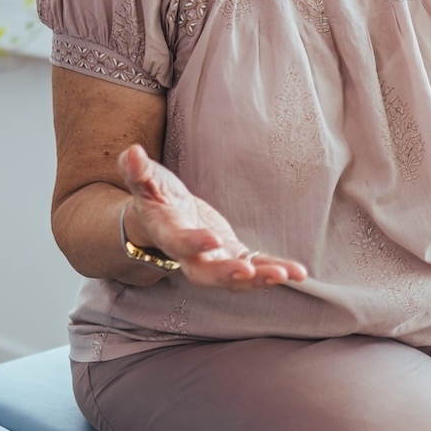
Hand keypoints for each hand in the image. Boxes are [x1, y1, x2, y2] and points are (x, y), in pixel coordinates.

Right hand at [119, 144, 306, 290]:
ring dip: (260, 279)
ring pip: (235, 278)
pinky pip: (254, 269)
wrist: (165, 218)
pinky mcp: (233, 258)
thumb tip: (132, 152)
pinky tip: (298, 273)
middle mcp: (190, 256)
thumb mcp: (146, 181)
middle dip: (227, 275)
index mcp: (168, 234)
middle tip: (248, 272)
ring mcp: (213, 261)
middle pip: (205, 274)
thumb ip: (137, 171)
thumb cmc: (155, 196)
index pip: (179, 242)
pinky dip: (275, 271)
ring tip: (287, 274)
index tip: (213, 239)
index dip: (194, 243)